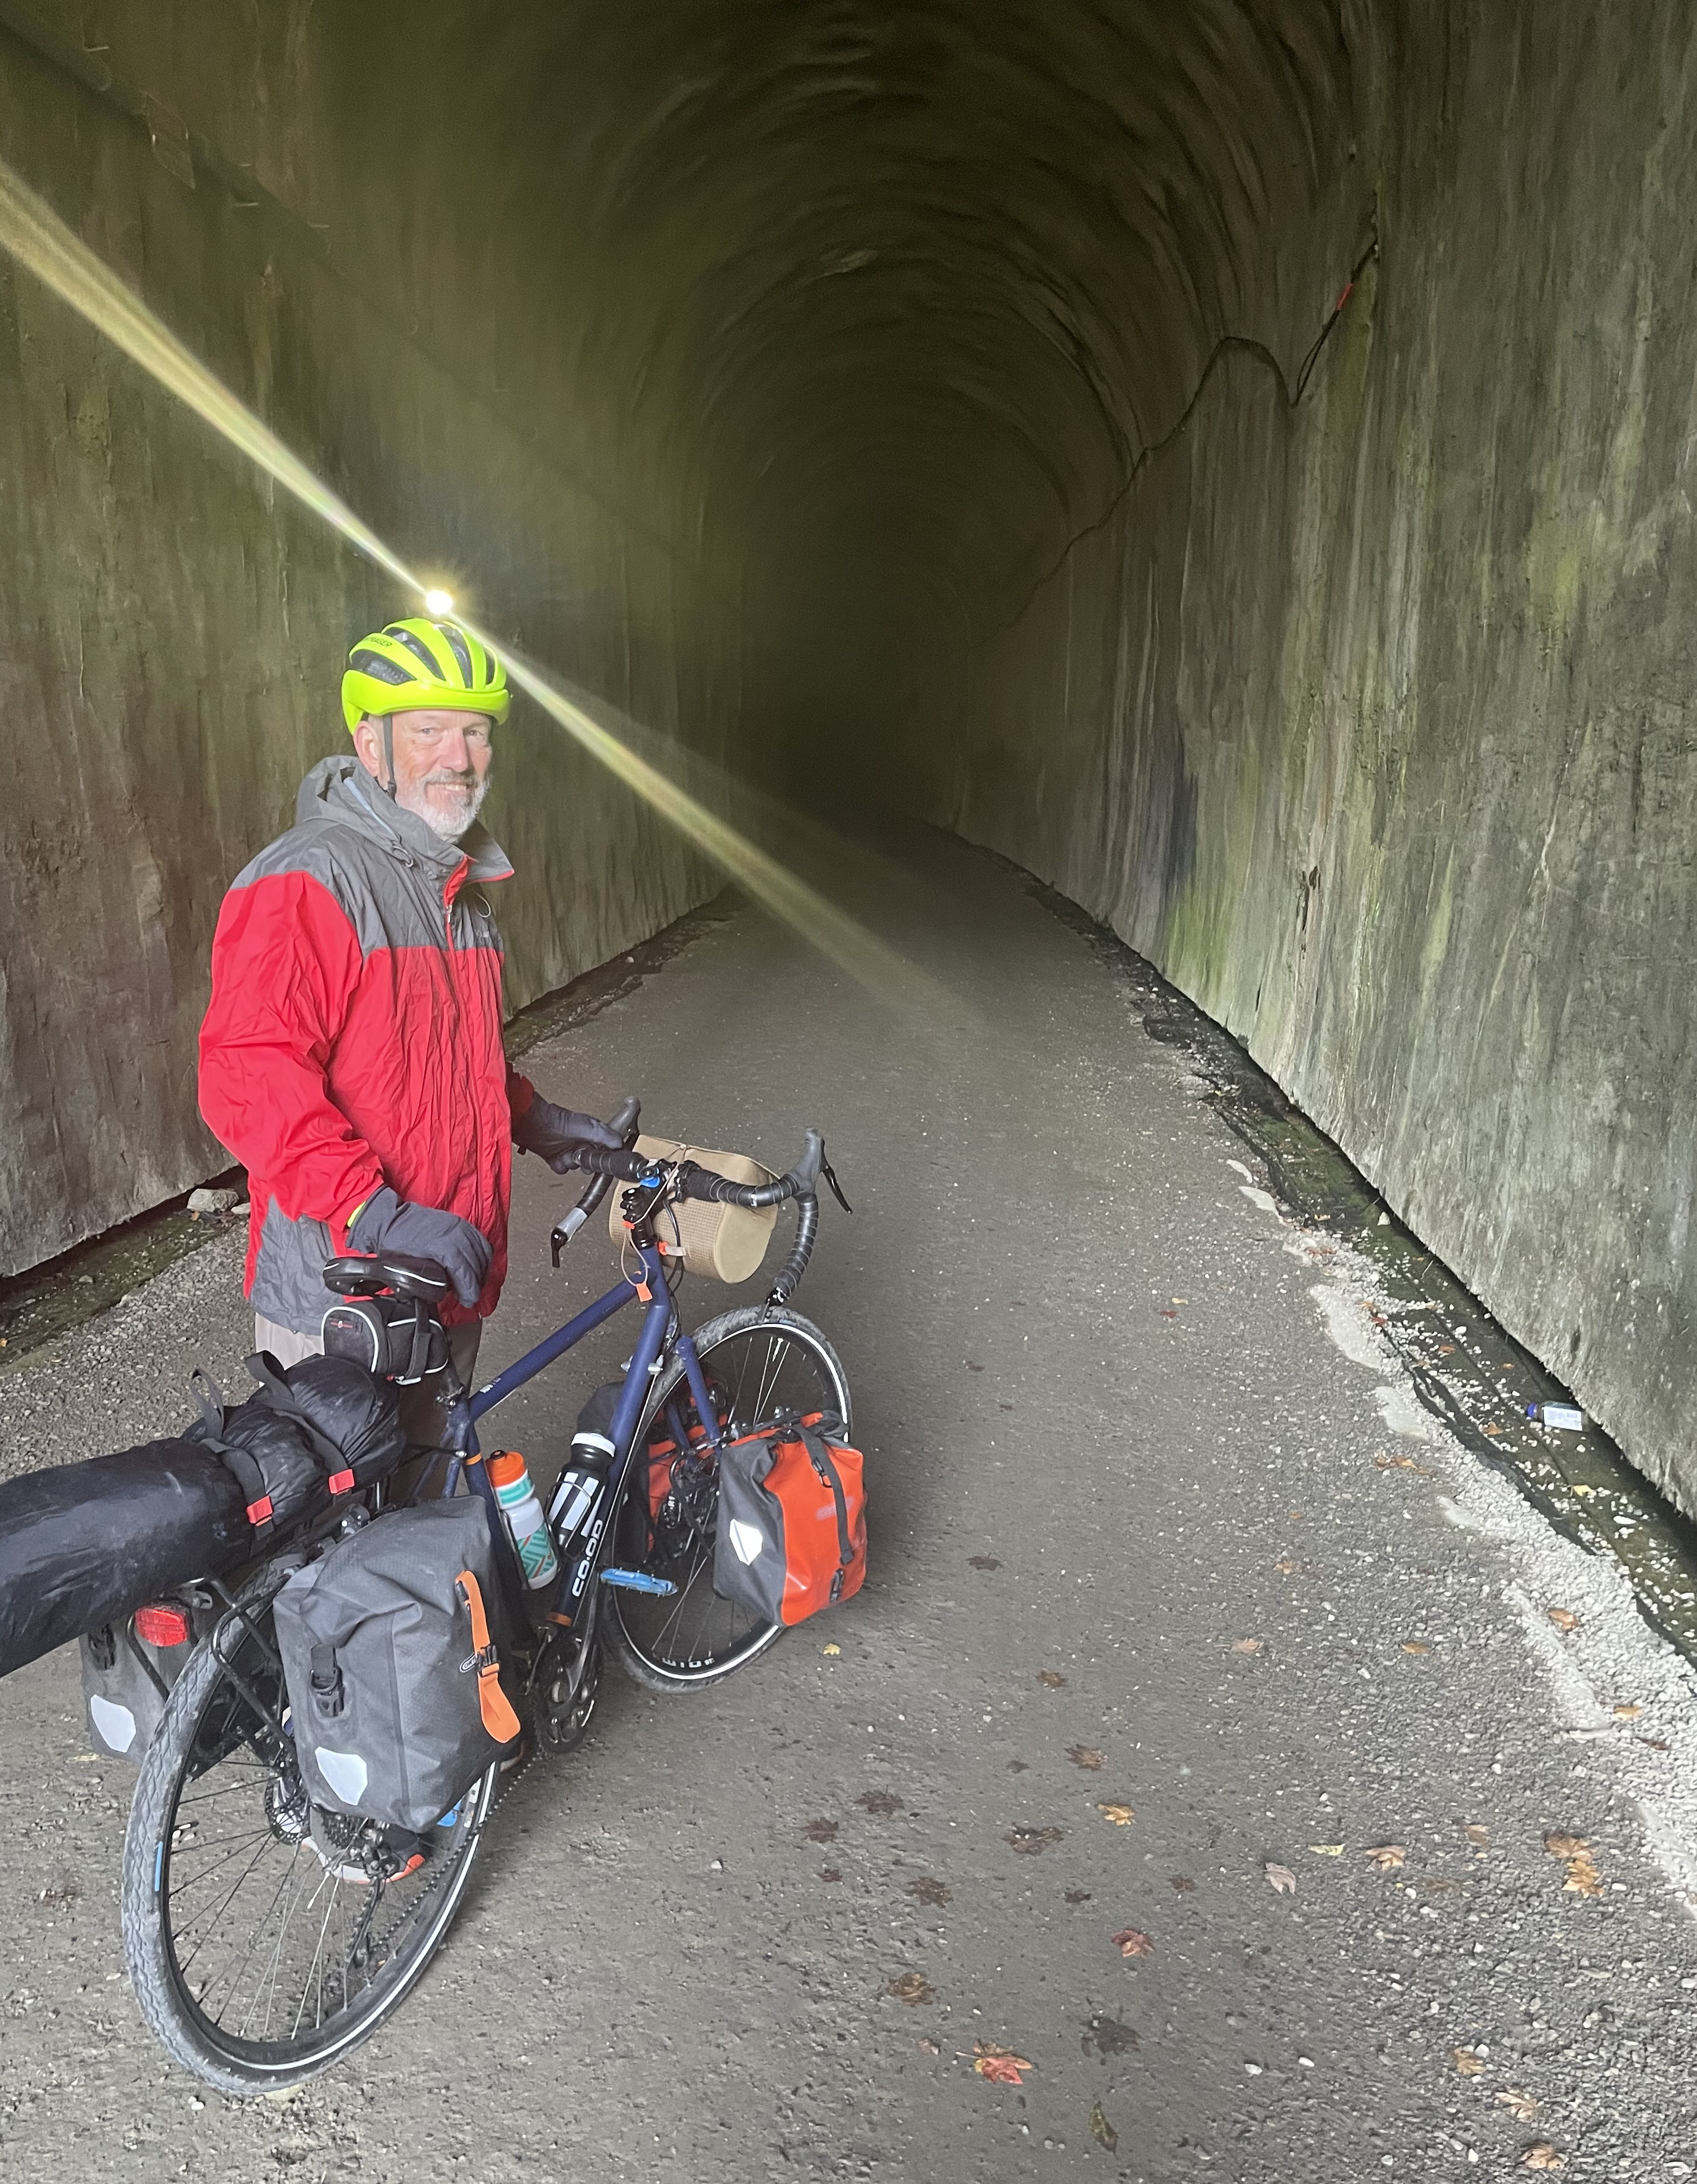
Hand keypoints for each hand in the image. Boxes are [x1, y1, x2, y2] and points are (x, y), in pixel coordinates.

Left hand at [348, 1187, 491, 1307]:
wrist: (391, 1219)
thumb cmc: (396, 1243)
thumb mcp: (407, 1267)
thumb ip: (427, 1281)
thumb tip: (442, 1294)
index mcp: (442, 1244)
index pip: (464, 1269)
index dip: (469, 1287)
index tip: (469, 1300)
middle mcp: (455, 1233)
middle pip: (476, 1262)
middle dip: (475, 1283)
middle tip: (469, 1297)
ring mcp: (460, 1226)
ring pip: (482, 1252)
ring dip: (481, 1271)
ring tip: (473, 1284)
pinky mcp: (462, 1223)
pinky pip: (481, 1242)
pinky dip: (482, 1257)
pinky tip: (476, 1267)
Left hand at [513, 1094, 625, 1171]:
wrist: (534, 1126)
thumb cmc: (558, 1120)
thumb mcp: (588, 1127)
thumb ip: (605, 1135)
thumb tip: (619, 1143)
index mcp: (591, 1132)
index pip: (605, 1148)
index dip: (605, 1155)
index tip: (604, 1159)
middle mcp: (580, 1141)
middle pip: (591, 1160)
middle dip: (586, 1162)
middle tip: (581, 1157)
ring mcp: (567, 1149)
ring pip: (576, 1166)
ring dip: (571, 1163)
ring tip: (566, 1154)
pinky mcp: (555, 1157)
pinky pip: (562, 1169)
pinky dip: (559, 1166)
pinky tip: (557, 1158)